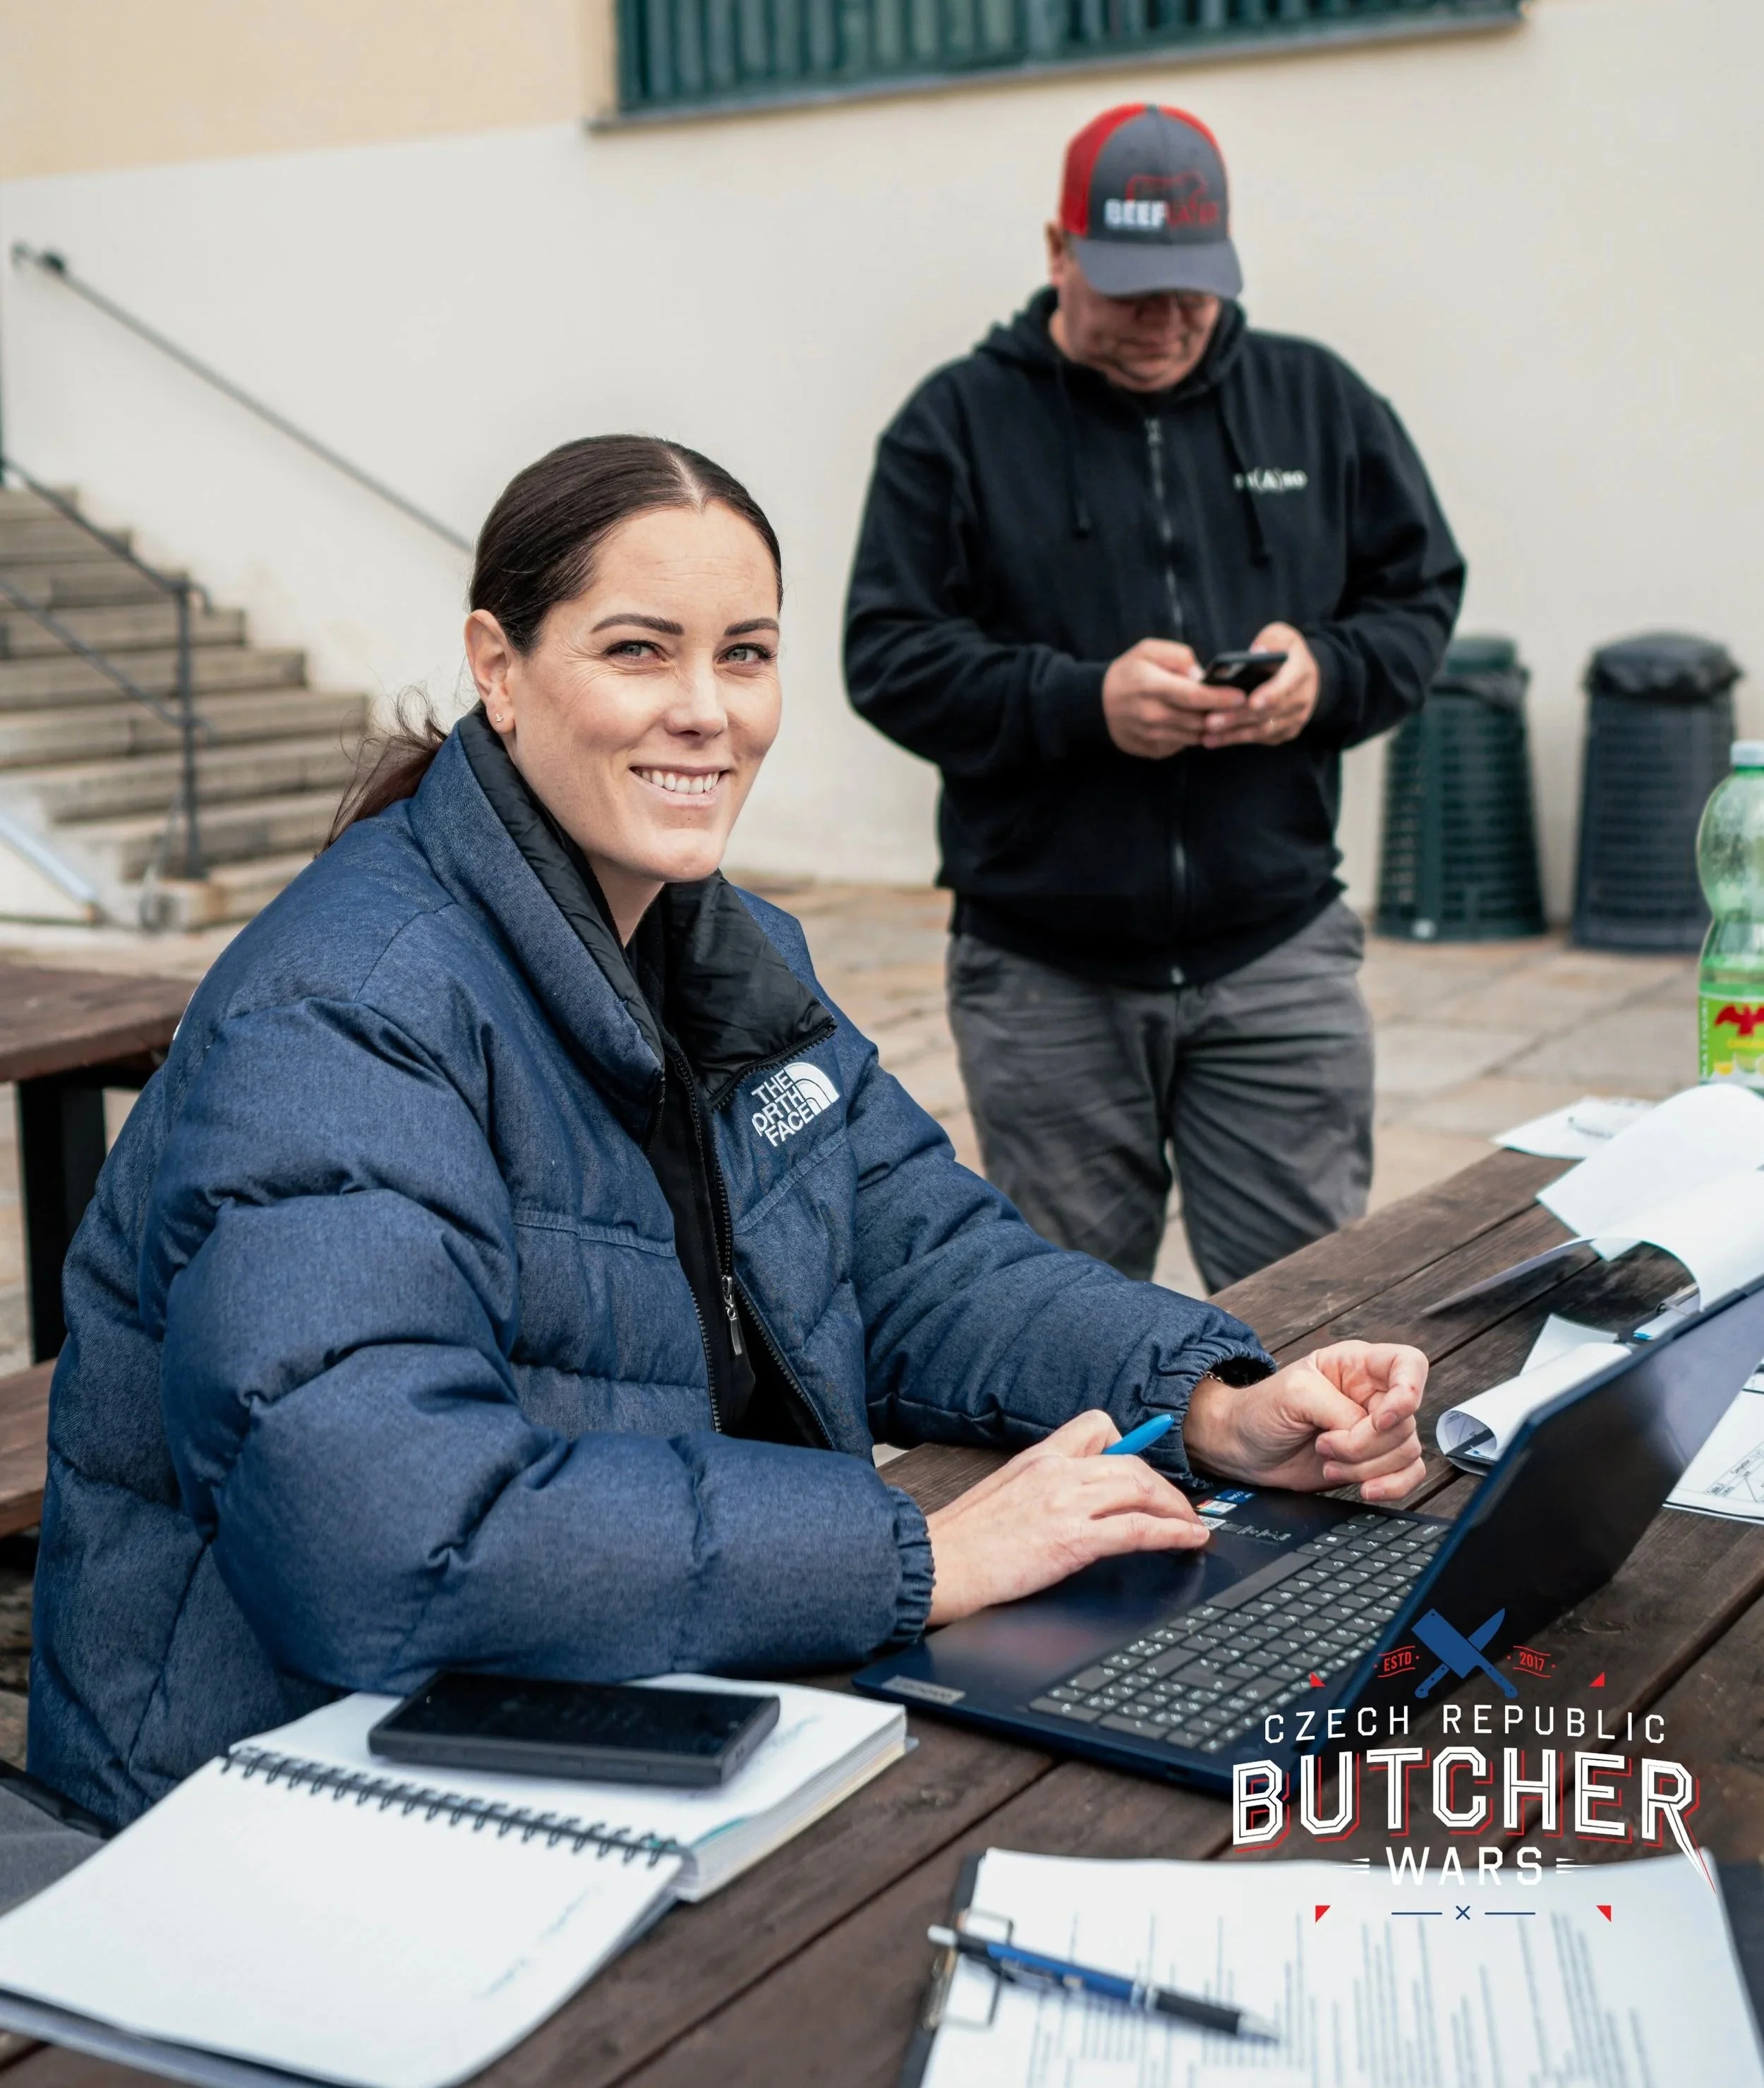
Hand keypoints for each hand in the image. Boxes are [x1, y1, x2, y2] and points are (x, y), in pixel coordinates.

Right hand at [925, 1410, 1207, 1626]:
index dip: (1130, 1444)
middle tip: (1179, 1506)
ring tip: (1190, 1524)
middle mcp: (1054, 1471)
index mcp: (1036, 1458)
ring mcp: (1064, 1502)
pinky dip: (1172, 1532)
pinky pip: (1138, 1529)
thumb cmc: (959, 1542)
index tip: (1147, 1466)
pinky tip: (1188, 1539)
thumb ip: (1037, 1487)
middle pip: (1131, 1460)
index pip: (1096, 1426)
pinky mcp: (1071, 1539)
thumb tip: (1067, 1500)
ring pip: (1141, 1487)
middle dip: (1164, 1485)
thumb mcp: (1000, 1495)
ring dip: (1175, 1507)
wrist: (934, 1566)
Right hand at [1102, 639, 1236, 758]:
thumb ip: (1178, 656)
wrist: (1097, 704)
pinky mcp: (1152, 750)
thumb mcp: (1147, 650)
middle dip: (1221, 714)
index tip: (1241, 696)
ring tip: (1218, 714)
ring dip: (1208, 726)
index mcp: (1151, 686)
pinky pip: (1182, 745)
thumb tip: (1201, 675)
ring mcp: (1151, 736)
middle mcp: (1151, 715)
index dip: (1220, 698)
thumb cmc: (1128, 673)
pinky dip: (1192, 735)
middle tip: (1238, 706)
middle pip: (1198, 719)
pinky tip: (1193, 723)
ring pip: (1193, 736)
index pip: (1194, 696)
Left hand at [1183, 1342, 1427, 1502]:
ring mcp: (1375, 1431)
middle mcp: (1372, 1395)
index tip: (1378, 1420)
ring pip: (1406, 1451)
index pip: (1409, 1364)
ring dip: (1366, 1467)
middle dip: (1364, 1444)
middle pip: (1405, 1420)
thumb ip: (1338, 1410)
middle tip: (1324, 1445)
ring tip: (1327, 1462)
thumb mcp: (1295, 1394)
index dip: (1408, 1393)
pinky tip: (1365, 1489)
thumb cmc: (1261, 1410)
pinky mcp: (1373, 1463)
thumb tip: (1370, 1433)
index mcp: (1357, 1365)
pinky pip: (1408, 1475)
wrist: (1242, 1449)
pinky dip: (1392, 1486)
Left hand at [1196, 623, 1319, 749]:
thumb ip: (1271, 640)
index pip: (1286, 686)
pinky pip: (1260, 739)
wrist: (1302, 675)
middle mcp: (1301, 699)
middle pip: (1268, 712)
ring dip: (1233, 734)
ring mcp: (1294, 719)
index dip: (1269, 695)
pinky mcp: (1284, 732)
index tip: (1251, 702)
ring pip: (1262, 730)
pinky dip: (1236, 739)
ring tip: (1207, 735)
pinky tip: (1213, 740)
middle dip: (1238, 717)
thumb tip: (1257, 651)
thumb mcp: (1282, 635)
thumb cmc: (1285, 651)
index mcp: (1301, 672)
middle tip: (1211, 721)